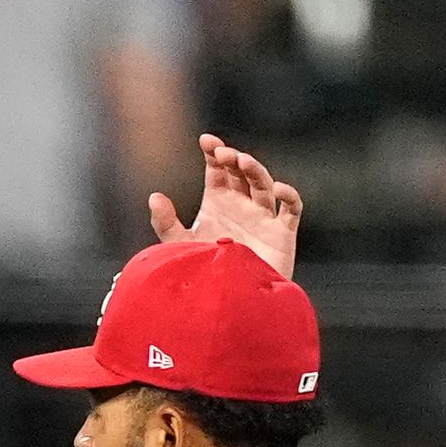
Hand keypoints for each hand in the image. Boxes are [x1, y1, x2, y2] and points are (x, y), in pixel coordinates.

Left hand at [152, 134, 303, 275]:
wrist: (227, 305)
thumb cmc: (205, 275)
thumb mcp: (180, 248)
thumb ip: (166, 223)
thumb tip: (154, 196)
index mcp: (218, 203)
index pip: (217, 170)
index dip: (213, 153)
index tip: (206, 141)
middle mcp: (241, 205)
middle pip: (240, 172)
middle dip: (233, 159)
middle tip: (222, 154)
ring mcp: (262, 217)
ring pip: (263, 184)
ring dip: (255, 170)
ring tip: (242, 161)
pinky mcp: (282, 233)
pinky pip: (291, 209)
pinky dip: (289, 196)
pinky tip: (279, 189)